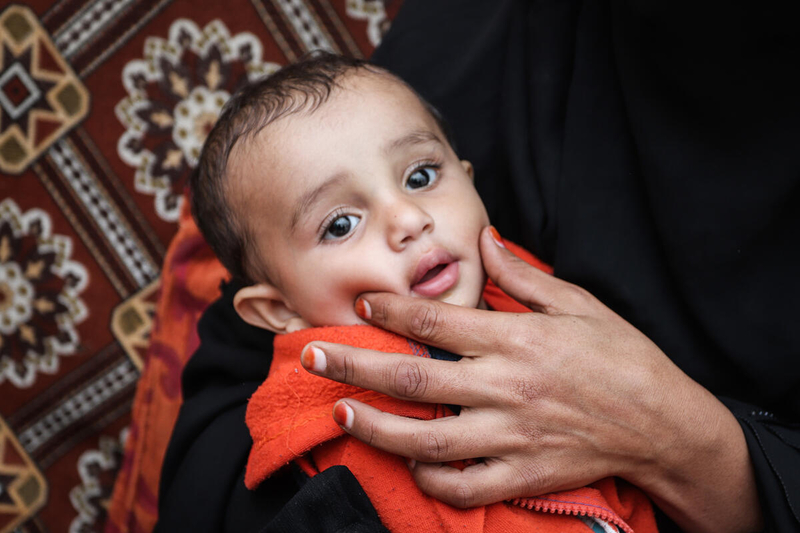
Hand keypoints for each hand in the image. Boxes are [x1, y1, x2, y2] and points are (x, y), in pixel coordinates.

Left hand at [301, 227, 760, 532]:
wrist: (665, 424)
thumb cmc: (622, 357)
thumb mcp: (580, 302)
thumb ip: (524, 276)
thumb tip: (486, 241)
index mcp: (517, 339)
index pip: (435, 320)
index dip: (390, 310)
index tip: (360, 304)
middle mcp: (506, 387)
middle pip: (412, 379)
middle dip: (354, 366)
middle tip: (312, 357)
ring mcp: (511, 436)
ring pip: (426, 438)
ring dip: (375, 427)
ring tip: (341, 410)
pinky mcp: (522, 475)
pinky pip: (464, 485)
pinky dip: (430, 477)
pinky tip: (409, 461)